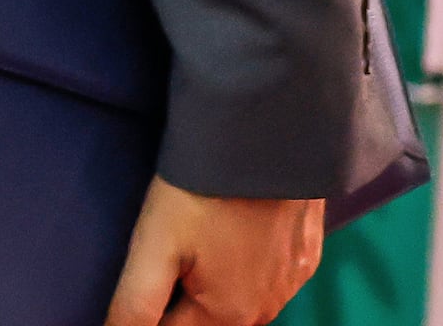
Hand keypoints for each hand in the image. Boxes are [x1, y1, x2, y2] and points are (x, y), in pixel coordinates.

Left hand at [106, 178, 323, 325]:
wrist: (267, 134)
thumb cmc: (203, 191)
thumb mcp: (154, 246)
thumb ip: (135, 303)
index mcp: (229, 315)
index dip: (149, 313)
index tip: (152, 269)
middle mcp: (267, 308)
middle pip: (209, 318)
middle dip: (182, 298)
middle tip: (168, 252)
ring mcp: (292, 280)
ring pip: (241, 298)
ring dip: (216, 283)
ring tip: (197, 240)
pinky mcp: (307, 251)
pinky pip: (270, 274)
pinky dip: (248, 266)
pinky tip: (232, 235)